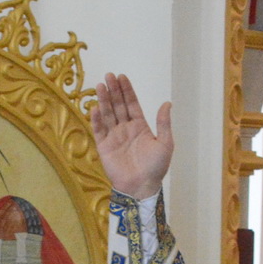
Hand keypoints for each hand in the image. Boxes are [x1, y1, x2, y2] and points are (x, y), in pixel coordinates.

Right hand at [92, 73, 173, 200]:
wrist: (142, 187)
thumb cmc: (156, 168)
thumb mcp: (165, 143)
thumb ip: (163, 123)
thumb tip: (167, 103)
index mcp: (140, 126)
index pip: (132, 104)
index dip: (127, 91)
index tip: (122, 77)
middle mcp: (125, 129)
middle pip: (118, 106)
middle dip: (114, 91)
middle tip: (109, 75)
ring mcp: (114, 137)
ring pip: (108, 114)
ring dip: (104, 100)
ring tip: (100, 85)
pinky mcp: (104, 147)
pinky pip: (99, 130)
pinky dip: (96, 119)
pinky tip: (95, 107)